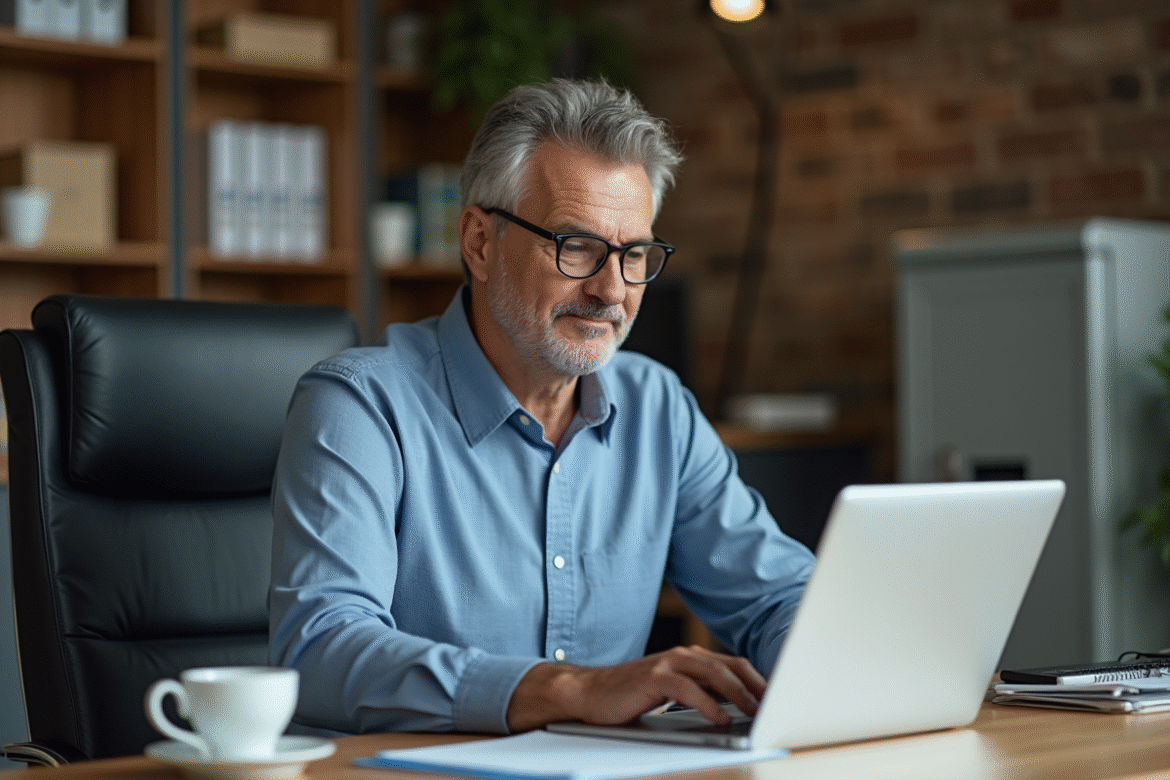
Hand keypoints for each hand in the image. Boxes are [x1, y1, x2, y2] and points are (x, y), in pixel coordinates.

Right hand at [506, 645, 765, 732]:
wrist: (589, 692)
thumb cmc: (631, 696)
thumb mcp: (671, 692)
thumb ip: (700, 693)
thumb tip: (737, 709)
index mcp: (689, 658)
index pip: (734, 665)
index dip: (758, 682)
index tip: (778, 700)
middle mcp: (682, 655)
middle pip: (730, 667)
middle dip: (756, 687)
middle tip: (775, 707)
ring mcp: (667, 663)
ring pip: (714, 674)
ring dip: (739, 695)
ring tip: (755, 713)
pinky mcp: (654, 677)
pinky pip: (688, 690)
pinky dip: (709, 705)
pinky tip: (722, 718)